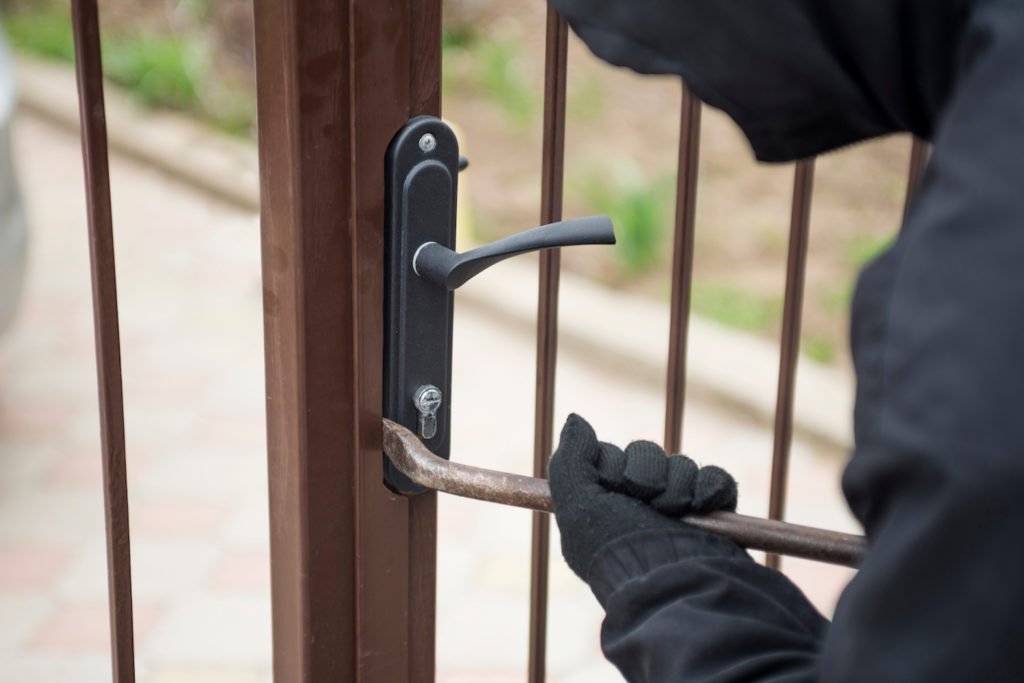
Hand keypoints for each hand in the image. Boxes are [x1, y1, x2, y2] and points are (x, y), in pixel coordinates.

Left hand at [548, 414, 737, 580]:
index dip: (614, 465)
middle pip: (646, 455)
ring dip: (678, 484)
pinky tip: (702, 507)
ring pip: (681, 465)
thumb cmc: (624, 550)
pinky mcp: (715, 515)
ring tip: (675, 512)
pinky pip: (715, 478)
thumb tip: (576, 421)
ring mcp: (679, 512)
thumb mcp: (580, 507)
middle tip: (647, 499)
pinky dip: (710, 487)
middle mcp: (640, 509)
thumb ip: (571, 461)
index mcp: (606, 508)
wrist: (681, 582)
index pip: (611, 457)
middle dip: (647, 473)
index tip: (613, 487)